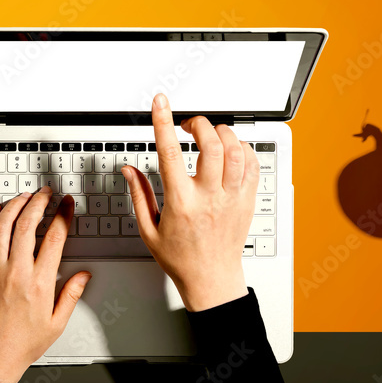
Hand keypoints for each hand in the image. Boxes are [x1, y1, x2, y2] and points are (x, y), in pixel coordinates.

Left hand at [0, 187, 91, 382]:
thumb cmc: (23, 344)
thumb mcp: (56, 323)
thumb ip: (71, 295)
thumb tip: (83, 275)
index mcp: (40, 283)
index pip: (55, 238)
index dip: (63, 215)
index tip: (67, 205)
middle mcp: (17, 272)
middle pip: (28, 224)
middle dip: (39, 202)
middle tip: (47, 193)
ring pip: (4, 227)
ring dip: (15, 206)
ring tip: (25, 196)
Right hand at [122, 93, 257, 311]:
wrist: (211, 279)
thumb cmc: (181, 258)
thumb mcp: (149, 230)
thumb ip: (139, 195)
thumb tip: (129, 170)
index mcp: (181, 203)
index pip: (170, 153)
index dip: (163, 122)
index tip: (160, 103)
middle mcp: (209, 197)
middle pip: (211, 145)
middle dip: (199, 124)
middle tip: (189, 125)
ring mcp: (232, 198)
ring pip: (235, 151)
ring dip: (222, 134)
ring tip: (210, 136)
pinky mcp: (247, 201)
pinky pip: (252, 164)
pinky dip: (242, 149)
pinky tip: (229, 151)